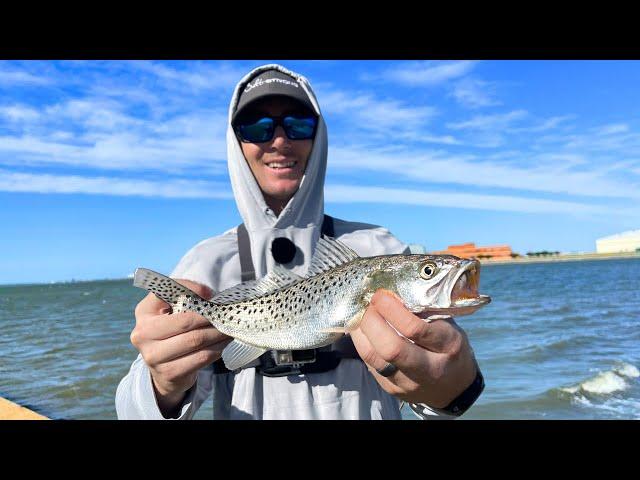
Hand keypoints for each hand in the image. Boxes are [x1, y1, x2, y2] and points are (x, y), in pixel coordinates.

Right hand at [130, 279, 231, 416]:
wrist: (164, 368)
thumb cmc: (173, 331)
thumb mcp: (173, 310)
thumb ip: (188, 298)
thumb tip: (212, 297)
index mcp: (144, 311)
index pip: (167, 293)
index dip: (191, 289)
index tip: (210, 293)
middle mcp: (143, 333)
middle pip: (186, 321)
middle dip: (210, 316)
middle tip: (226, 314)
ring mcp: (152, 356)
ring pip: (195, 340)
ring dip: (217, 333)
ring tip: (228, 328)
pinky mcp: (168, 373)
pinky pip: (200, 358)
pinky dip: (217, 348)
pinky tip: (223, 343)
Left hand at [351, 289, 477, 407]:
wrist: (454, 387)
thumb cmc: (448, 347)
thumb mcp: (447, 325)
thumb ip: (424, 311)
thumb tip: (391, 292)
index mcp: (448, 346)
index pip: (415, 329)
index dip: (391, 309)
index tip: (381, 295)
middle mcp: (429, 369)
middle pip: (391, 348)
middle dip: (372, 321)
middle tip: (368, 304)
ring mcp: (408, 384)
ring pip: (373, 358)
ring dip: (361, 331)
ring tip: (361, 314)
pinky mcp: (392, 389)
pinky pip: (369, 364)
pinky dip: (362, 343)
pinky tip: (362, 330)